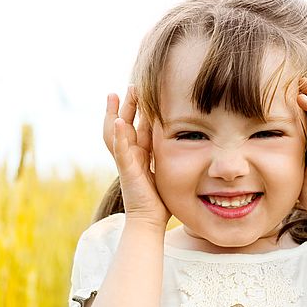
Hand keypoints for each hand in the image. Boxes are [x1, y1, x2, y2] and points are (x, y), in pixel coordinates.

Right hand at [103, 85, 170, 228]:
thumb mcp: (167, 172)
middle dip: (128, 105)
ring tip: (115, 95)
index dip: (141, 110)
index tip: (144, 92)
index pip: (139, 127)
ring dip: (115, 113)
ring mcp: (126, 161)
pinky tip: (118, 120)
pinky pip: (119, 150)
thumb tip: (191, 147)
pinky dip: (118, 135)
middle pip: (125, 124)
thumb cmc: (160, 202)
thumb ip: (171, 159)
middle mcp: (130, 155)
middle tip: (130, 86)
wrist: (149, 220)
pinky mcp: (126, 169)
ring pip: (116, 132)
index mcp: (140, 155)